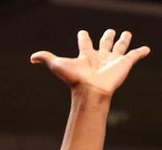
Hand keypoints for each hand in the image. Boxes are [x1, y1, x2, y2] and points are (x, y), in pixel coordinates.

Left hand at [31, 30, 149, 95]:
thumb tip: (31, 57)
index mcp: (86, 56)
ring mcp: (113, 60)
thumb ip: (46, 58)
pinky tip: (146, 49)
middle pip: (104, 43)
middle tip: (109, 31)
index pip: (85, 44)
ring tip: (126, 34)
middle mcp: (100, 57)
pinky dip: (141, 51)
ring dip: (123, 40)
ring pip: (120, 46)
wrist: (91, 90)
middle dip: (107, 37)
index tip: (82, 32)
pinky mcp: (125, 63)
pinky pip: (135, 55)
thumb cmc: (74, 79)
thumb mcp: (58, 65)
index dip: (83, 37)